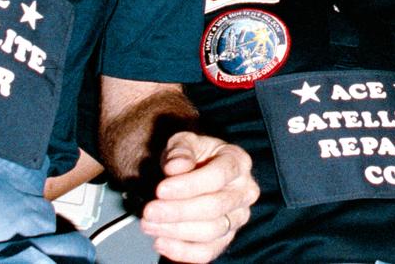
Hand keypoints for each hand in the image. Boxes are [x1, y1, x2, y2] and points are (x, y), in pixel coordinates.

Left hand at [140, 132, 258, 262]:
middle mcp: (245, 190)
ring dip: (176, 231)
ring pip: (211, 231)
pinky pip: (208, 252)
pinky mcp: (227, 237)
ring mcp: (238, 216)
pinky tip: (161, 242)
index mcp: (238, 161)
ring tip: (149, 224)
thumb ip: (180, 150)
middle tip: (149, 212)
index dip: (189, 185)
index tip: (160, 190)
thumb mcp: (183, 142)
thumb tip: (176, 166)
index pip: (219, 175)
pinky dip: (183, 252)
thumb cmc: (191, 155)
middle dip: (178, 211)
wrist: (192, 171)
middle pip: (215, 207)